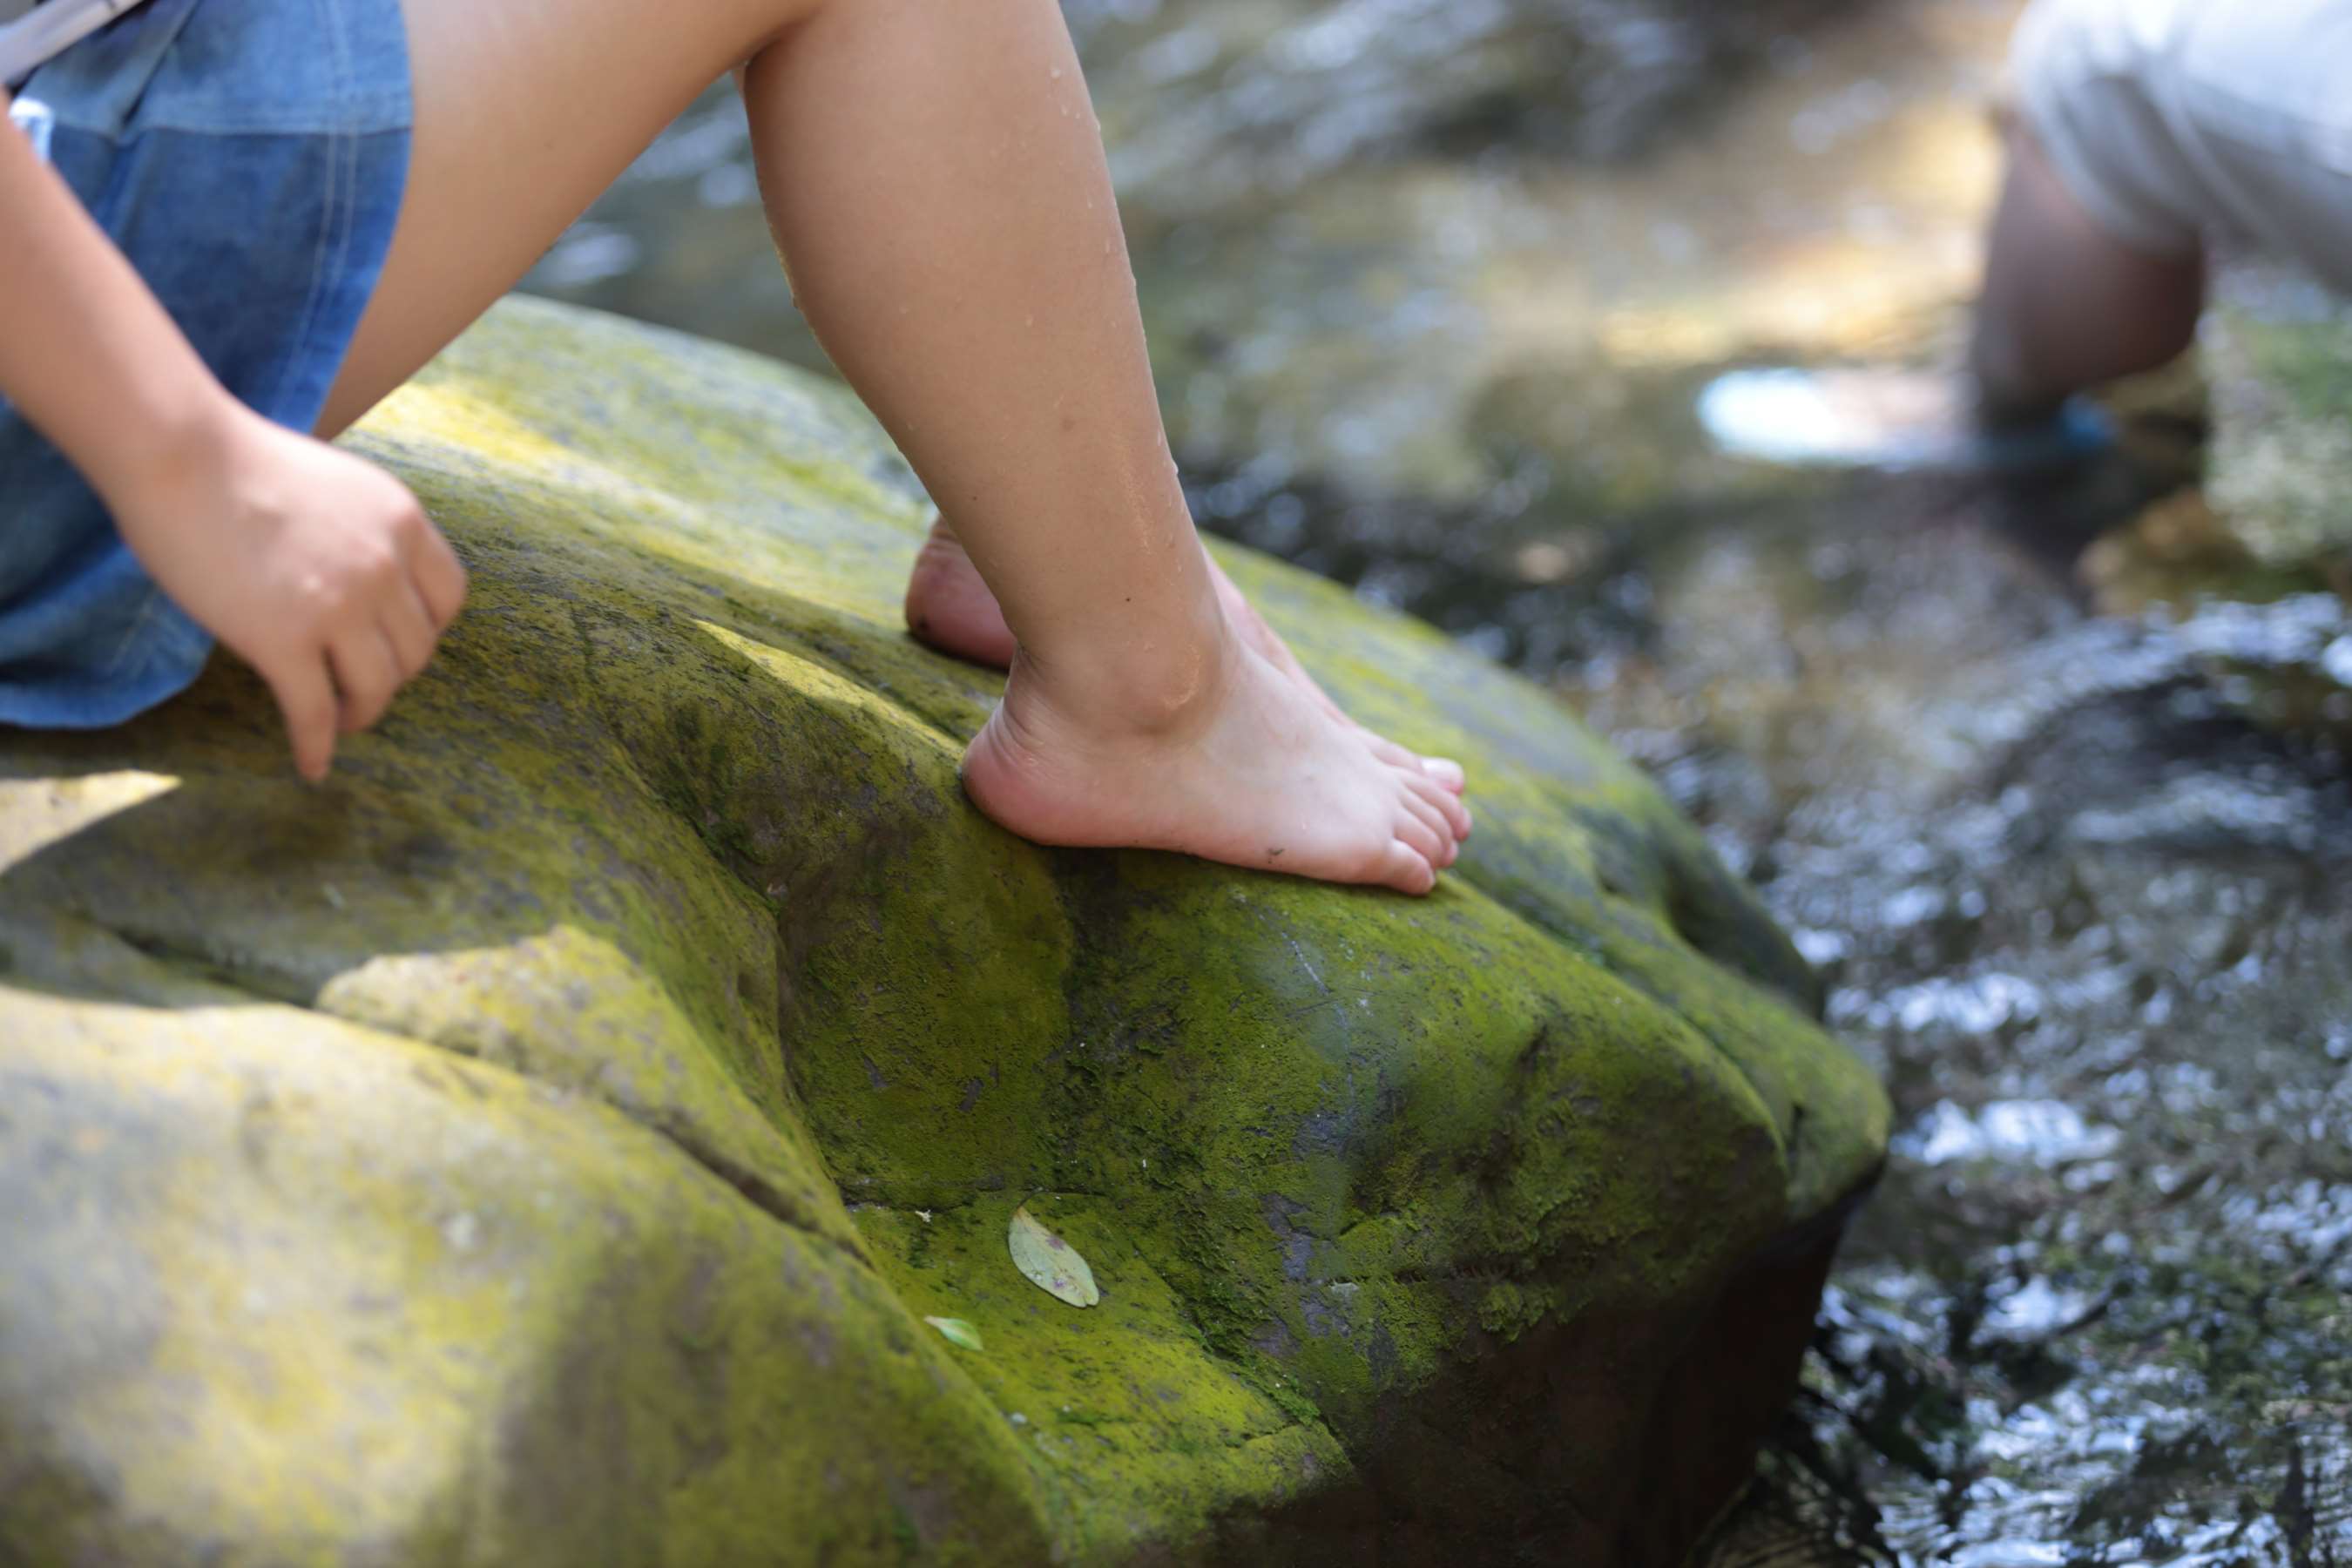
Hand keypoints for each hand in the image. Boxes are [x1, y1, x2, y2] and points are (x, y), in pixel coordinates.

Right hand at [107, 399, 466, 780]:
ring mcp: (339, 606)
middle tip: (363, 687)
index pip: (448, 597)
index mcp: (402, 523)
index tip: (401, 643)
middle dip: (391, 675)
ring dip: (362, 712)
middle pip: (415, 651)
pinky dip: (317, 745)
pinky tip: (312, 764)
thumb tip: (367, 584)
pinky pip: (315, 712)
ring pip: (376, 688)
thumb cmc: (239, 463)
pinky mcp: (284, 639)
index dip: (427, 628)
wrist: (179, 453)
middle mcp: (384, 567)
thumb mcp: (337, 486)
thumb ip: (364, 533)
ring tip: (344, 722)